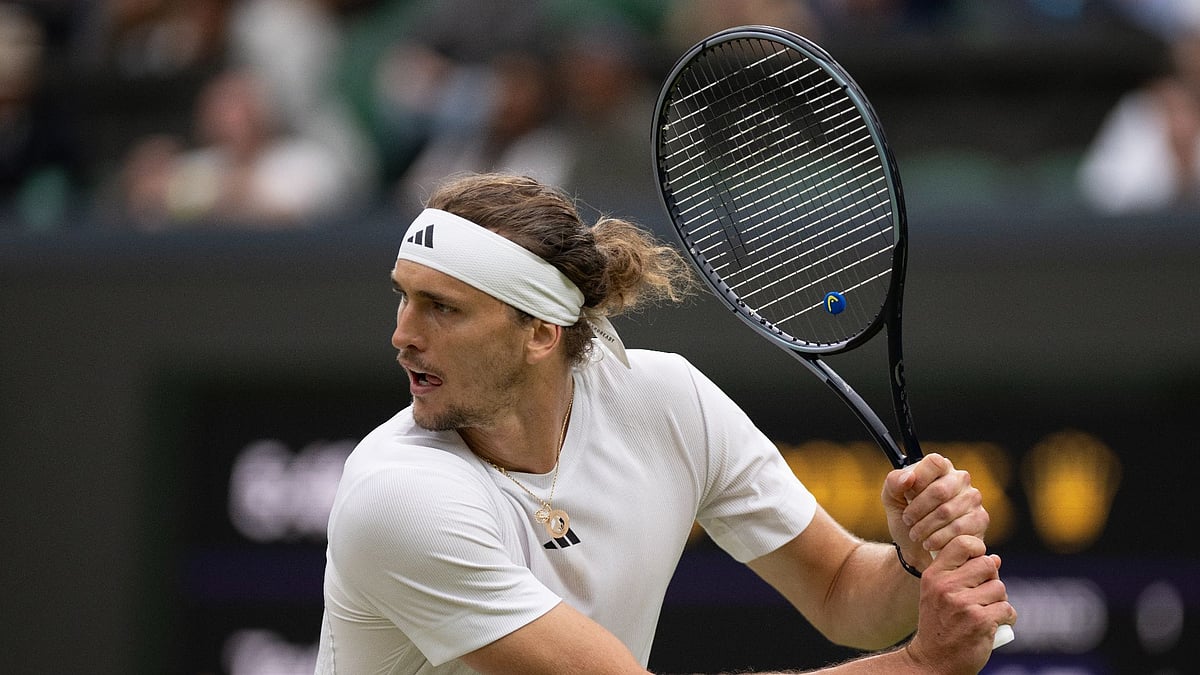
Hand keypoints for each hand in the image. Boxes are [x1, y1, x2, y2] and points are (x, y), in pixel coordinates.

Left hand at [882, 453, 988, 570]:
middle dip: (917, 510)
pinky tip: (930, 542)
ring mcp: (973, 498)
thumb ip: (894, 482)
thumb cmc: (907, 519)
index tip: (907, 496)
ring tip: (916, 534)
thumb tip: (908, 477)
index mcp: (940, 468)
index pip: (934, 463)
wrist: (917, 549)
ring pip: (946, 512)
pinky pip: (958, 529)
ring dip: (925, 527)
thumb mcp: (892, 499)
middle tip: (907, 520)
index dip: (918, 480)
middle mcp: (960, 479)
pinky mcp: (980, 519)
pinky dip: (938, 538)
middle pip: (939, 490)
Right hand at [904, 535, 1015, 673]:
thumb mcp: (938, 593)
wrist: (933, 661)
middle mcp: (945, 587)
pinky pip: (1007, 609)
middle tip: (982, 595)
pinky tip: (994, 624)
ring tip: (985, 612)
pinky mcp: (980, 621)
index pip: (963, 544)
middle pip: (987, 564)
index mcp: (933, 575)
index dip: (977, 550)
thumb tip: (995, 558)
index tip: (976, 564)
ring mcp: (962, 604)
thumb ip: (962, 573)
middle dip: (991, 579)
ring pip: (999, 588)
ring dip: (999, 601)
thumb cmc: (939, 624)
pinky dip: (1007, 617)